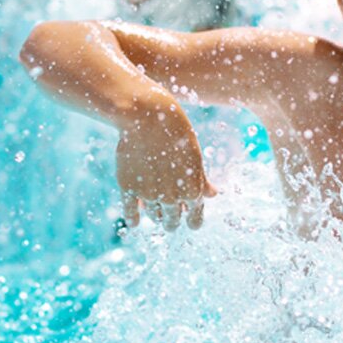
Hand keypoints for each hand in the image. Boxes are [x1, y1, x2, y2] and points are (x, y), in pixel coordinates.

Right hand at [115, 101, 217, 230]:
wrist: (150, 118)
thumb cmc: (177, 135)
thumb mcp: (195, 157)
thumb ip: (202, 180)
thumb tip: (213, 195)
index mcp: (193, 191)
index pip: (195, 219)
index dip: (193, 221)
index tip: (191, 223)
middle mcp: (171, 197)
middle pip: (172, 221)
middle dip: (172, 221)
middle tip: (171, 221)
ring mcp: (149, 194)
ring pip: (154, 216)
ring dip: (156, 215)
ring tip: (156, 212)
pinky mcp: (129, 188)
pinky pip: (130, 212)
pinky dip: (134, 219)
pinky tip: (135, 222)